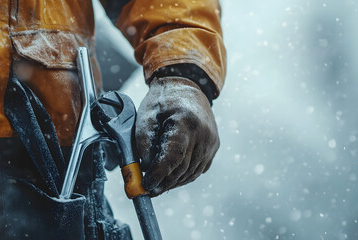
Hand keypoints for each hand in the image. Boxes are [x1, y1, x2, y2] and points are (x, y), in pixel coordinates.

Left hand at [135, 77, 219, 196]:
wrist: (186, 86)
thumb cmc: (163, 101)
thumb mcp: (147, 116)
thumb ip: (143, 143)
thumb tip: (144, 169)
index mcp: (185, 122)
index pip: (173, 157)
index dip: (159, 175)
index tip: (146, 185)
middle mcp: (204, 133)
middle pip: (182, 168)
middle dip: (164, 183)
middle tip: (148, 190)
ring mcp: (212, 141)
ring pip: (191, 173)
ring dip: (173, 182)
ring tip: (157, 186)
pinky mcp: (214, 146)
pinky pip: (198, 169)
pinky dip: (184, 176)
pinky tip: (171, 177)